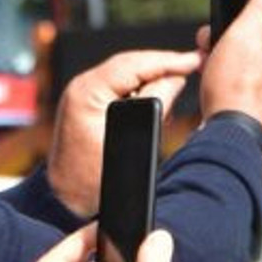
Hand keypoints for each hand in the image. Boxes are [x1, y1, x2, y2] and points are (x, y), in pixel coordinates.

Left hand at [48, 51, 200, 215]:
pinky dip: (142, 88)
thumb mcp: (132, 141)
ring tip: (180, 81)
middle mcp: (82, 87)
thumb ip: (156, 105)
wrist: (66, 200)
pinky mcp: (89, 104)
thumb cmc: (94, 179)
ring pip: (127, 74)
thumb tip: (175, 79)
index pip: (134, 64)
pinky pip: (120, 87)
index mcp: (87, 91)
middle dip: (163, 65)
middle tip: (194, 65)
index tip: (195, 60)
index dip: (168, 60)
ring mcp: (83, 94)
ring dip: (153, 76)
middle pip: (131, 64)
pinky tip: (160, 95)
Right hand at [200, 0, 261, 147]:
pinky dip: (247, 94)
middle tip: (213, 57)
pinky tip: (230, 101)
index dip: (243, 20)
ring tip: (218, 81)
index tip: (222, 33)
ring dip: (243, 71)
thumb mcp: (242, 35)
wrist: (234, 141)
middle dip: (241, 46)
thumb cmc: (233, 88)